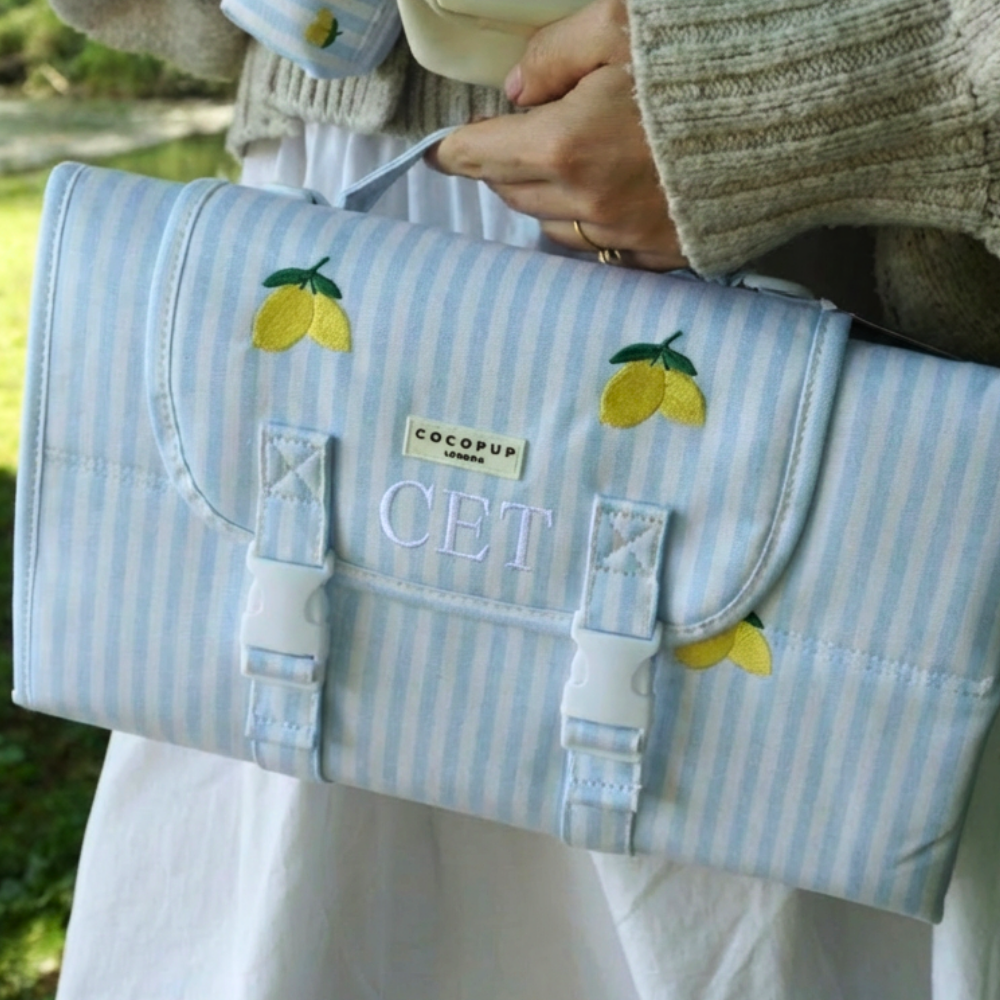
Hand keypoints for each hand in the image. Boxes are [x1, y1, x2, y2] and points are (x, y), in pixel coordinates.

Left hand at [427, 0, 685, 270]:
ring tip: (567, 164)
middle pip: (509, 194)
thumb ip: (552, 52)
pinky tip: (607, 196)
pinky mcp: (656, 257)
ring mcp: (621, 238)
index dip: (454, 149)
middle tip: (513, 139)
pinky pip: (597, 249)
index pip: (479, 155)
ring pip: (549, 226)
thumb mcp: (620, 22)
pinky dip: (587, 222)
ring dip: (542, 197)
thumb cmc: (707, 61)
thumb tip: (515, 90)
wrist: (800, 118)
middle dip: (501, 167)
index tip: (442, 149)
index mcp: (564, 144)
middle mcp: (584, 202)